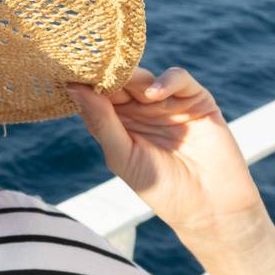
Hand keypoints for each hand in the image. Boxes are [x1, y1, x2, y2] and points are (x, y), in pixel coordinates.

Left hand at [65, 67, 267, 243]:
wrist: (209, 208)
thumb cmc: (160, 187)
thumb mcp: (122, 155)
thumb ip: (101, 121)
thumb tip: (73, 87)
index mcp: (117, 122)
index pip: (95, 95)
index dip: (83, 83)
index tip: (66, 70)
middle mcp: (140, 109)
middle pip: (118, 81)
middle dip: (106, 74)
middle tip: (95, 66)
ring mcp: (168, 102)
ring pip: (145, 76)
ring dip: (132, 76)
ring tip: (123, 83)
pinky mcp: (196, 100)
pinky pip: (179, 79)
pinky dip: (165, 81)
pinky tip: (153, 94)